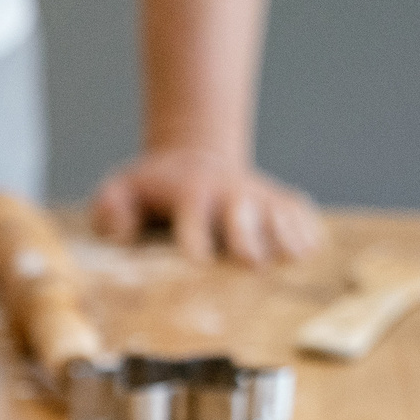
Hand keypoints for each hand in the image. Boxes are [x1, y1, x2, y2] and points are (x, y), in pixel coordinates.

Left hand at [90, 147, 323, 264]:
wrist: (193, 157)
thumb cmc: (151, 188)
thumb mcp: (120, 189)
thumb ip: (110, 207)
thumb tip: (119, 229)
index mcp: (189, 193)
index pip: (192, 213)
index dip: (195, 236)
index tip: (198, 260)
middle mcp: (229, 191)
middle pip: (243, 211)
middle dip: (247, 234)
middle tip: (252, 262)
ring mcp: (258, 195)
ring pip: (279, 211)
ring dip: (286, 232)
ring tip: (294, 256)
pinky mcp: (280, 201)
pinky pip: (301, 212)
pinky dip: (307, 230)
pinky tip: (309, 251)